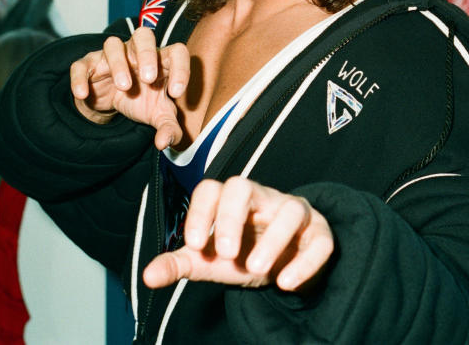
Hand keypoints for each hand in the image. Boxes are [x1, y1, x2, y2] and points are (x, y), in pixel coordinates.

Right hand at [69, 26, 189, 149]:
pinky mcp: (89, 65)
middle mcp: (137, 52)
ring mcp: (112, 56)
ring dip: (119, 63)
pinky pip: (82, 65)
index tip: (176, 93)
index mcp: (161, 61)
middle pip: (144, 35)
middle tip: (149, 79)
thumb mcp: (158, 116)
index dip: (181, 68)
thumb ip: (168, 129)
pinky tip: (84, 94)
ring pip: (113, 44)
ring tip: (124, 87)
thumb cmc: (141, 101)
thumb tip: (163, 142)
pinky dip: (80, 78)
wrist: (111, 104)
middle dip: (147, 54)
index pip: (177, 52)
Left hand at [143, 177, 334, 291]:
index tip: (194, 244)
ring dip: (273, 240)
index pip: (212, 188)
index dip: (202, 212)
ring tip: (256, 269)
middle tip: (226, 254)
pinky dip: (305, 262)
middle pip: (245, 186)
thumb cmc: (243, 253)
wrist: (284, 267)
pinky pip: (319, 241)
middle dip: (232, 217)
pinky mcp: (320, 235)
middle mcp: (263, 199)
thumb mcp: (210, 261)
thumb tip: (148, 276)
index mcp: (232, 201)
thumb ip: (180, 263)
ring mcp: (294, 213)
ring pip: (290, 210)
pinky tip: (286, 283)